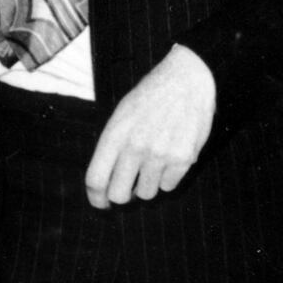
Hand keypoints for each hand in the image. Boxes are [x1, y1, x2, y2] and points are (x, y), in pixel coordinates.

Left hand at [84, 45, 214, 208]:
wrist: (187, 78)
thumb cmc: (151, 97)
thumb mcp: (122, 114)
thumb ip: (113, 147)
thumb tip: (108, 183)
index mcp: (115, 133)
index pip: (95, 179)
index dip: (96, 198)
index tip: (101, 204)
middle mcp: (135, 146)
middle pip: (119, 194)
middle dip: (122, 195)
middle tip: (128, 189)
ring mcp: (160, 153)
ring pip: (146, 194)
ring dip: (147, 184)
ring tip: (153, 161)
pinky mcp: (183, 158)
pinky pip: (169, 186)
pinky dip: (168, 177)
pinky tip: (171, 155)